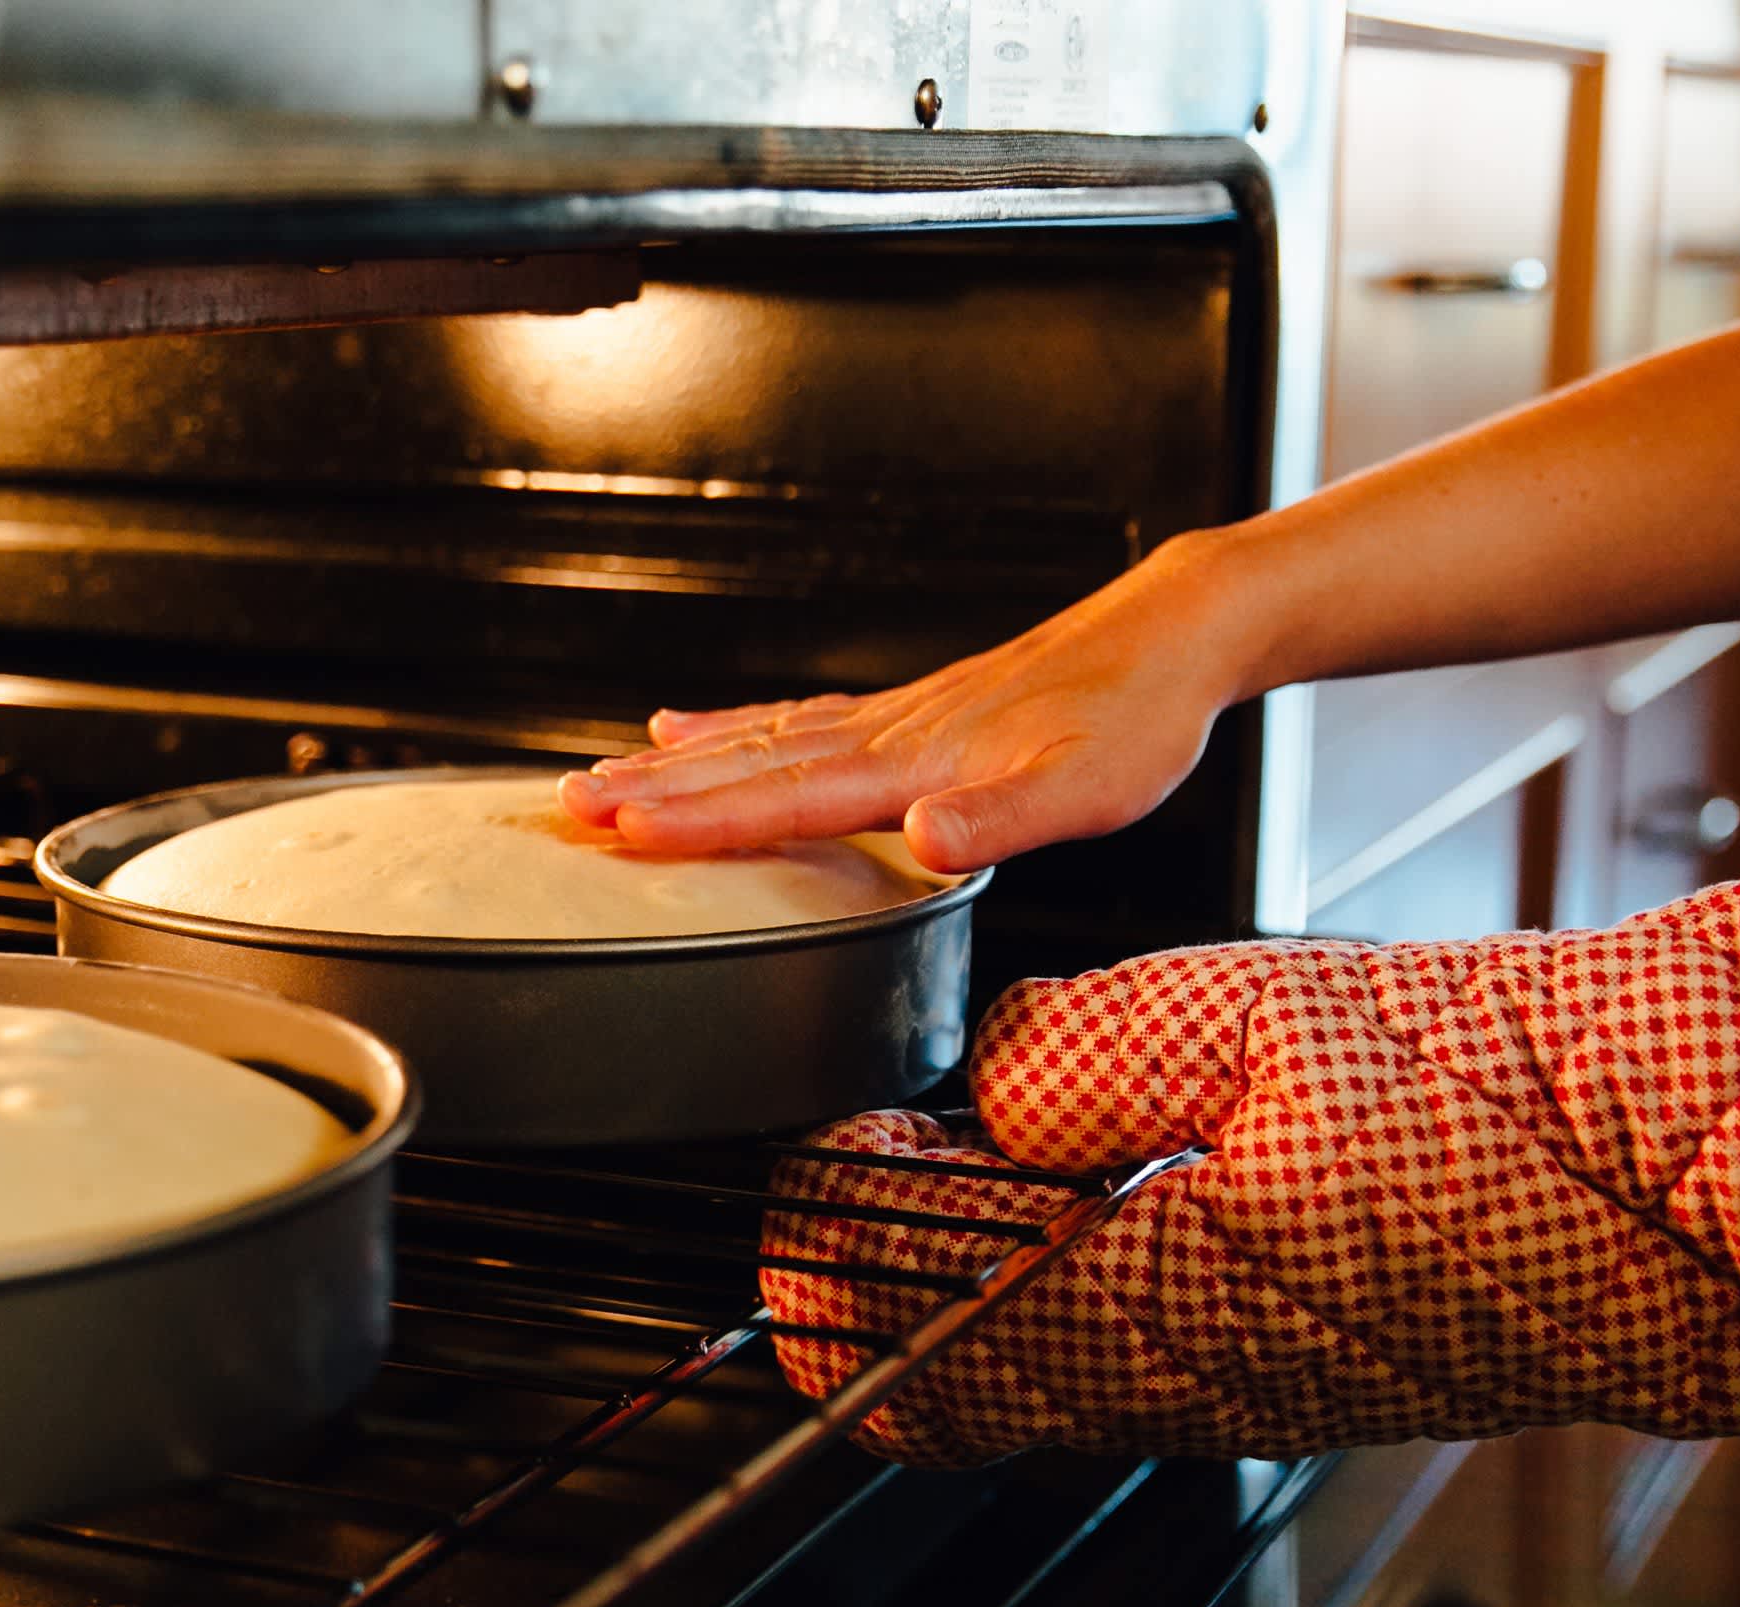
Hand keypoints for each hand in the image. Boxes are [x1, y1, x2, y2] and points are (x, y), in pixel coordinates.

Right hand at [556, 530, 1264, 873]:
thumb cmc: (1138, 720)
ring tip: (601, 774)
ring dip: (675, 761)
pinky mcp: (910, 708)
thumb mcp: (1089, 791)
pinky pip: (795, 717)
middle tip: (568, 804)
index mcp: (918, 763)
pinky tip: (694, 725)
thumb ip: (1003, 820)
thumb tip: (927, 838)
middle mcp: (891, 733)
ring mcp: (894, 715)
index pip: (788, 795)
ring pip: (758, 738)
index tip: (623, 829)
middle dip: (655, 787)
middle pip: (749, 762)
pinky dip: (732, 724)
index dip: (702, 818)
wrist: (1171, 635)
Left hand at [763, 845, 1739, 1464]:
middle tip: (898, 1153)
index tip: (818, 1171)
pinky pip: (1136, 1353)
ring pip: (1038, 1370)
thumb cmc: (1496, 1106)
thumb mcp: (1239, 1023)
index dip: (819, 1272)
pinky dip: (1083, 1275)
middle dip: (889, 1275)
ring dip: (988, 1272)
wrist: (1684, 1182)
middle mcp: (1173, 1392)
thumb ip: (1065, 1056)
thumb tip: (987, 1082)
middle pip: (947, 1386)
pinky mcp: (1297, 1375)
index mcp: (1131, 1314)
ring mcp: (1238, 1397)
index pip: (891, 1365)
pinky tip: (1133, 1168)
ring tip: (1018, 1144)